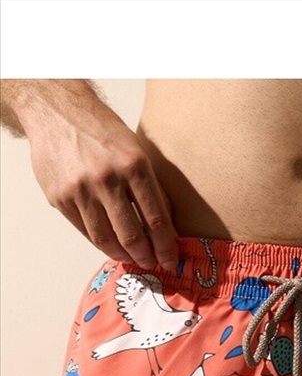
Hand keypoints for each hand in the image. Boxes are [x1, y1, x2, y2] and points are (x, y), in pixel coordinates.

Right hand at [25, 99, 178, 271]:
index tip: (171, 260)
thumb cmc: (101, 130)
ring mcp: (81, 190)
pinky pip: (85, 231)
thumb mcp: (136, 150)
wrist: (56, 111)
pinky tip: (111, 246)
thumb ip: (151, 186)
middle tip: (152, 264)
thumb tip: (167, 226)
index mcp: (133, 165)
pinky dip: (101, 243)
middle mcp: (107, 179)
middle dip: (146, 257)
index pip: (156, 220)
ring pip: (106, 239)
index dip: (166, 247)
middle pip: (132, 236)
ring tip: (132, 259)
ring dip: (123, 256)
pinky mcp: (60, 198)